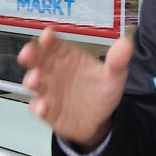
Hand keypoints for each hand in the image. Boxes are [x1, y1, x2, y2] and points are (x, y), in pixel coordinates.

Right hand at [18, 28, 132, 148]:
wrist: (99, 120)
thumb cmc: (101, 91)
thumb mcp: (113, 76)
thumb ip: (117, 61)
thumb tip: (126, 43)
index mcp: (67, 56)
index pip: (55, 43)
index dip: (49, 38)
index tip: (48, 35)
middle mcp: (53, 70)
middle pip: (37, 59)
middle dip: (30, 54)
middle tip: (28, 53)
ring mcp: (47, 90)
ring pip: (33, 82)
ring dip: (31, 80)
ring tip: (35, 79)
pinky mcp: (46, 110)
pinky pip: (37, 107)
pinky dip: (38, 106)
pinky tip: (43, 107)